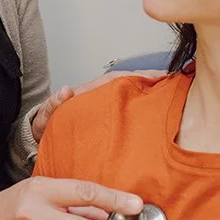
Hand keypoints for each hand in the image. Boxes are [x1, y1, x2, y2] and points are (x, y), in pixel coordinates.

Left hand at [30, 67, 165, 143]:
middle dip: (154, 84)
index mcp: (90, 94)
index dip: (139, 76)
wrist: (42, 144)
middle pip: (132, 87)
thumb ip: (53, 105)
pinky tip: (162, 123)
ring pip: (133, 102)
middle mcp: (101, 100)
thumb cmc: (45, 127)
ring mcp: (107, 113)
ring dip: (152, 99)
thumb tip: (66, 90)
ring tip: (176, 103)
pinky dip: (146, 118)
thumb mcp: (45, 117)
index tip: (159, 76)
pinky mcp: (110, 127)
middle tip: (177, 87)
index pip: (117, 80)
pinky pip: (130, 119)